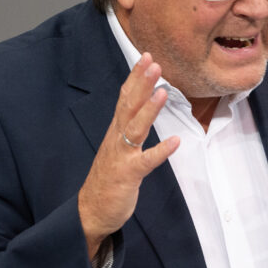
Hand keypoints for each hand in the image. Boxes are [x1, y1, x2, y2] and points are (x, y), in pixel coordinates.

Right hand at [78, 54, 180, 262]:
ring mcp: (121, 156)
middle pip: (128, 106)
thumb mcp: (119, 147)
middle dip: (141, 83)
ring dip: (149, 110)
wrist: (92, 210)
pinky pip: (145, 162)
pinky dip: (159, 151)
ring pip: (135, 128)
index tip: (146, 56)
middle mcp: (116, 139)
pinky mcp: (127, 175)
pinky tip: (175, 142)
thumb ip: (129, 128)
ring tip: (163, 91)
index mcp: (115, 131)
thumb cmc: (109, 179)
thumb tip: (142, 108)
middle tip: (153, 62)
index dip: (135, 77)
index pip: (125, 98)